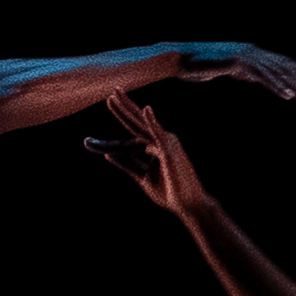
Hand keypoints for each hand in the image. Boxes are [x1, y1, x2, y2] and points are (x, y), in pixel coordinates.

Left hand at [85, 94, 215, 212]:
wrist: (187, 205)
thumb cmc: (169, 191)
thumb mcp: (142, 176)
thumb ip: (127, 164)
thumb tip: (108, 154)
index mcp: (152, 147)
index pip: (134, 129)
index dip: (122, 116)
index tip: (110, 101)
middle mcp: (159, 141)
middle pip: (137, 122)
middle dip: (124, 107)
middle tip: (112, 91)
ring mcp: (165, 144)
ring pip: (143, 125)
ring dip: (129, 110)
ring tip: (116, 96)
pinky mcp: (170, 152)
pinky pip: (159, 135)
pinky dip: (152, 122)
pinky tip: (146, 109)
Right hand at [172, 42, 295, 106]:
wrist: (179, 59)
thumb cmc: (200, 66)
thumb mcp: (229, 69)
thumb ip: (245, 71)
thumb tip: (254, 75)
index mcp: (254, 54)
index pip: (284, 64)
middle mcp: (254, 52)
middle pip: (287, 70)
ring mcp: (247, 56)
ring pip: (278, 73)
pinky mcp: (238, 62)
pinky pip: (261, 76)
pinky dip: (276, 85)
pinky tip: (287, 95)